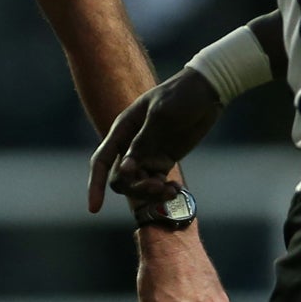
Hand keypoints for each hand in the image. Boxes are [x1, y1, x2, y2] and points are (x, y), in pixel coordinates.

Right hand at [88, 67, 223, 211]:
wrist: (205, 92)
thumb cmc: (180, 97)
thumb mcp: (161, 116)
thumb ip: (143, 143)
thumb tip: (126, 169)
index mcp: (123, 130)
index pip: (102, 161)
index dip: (95, 185)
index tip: (95, 209)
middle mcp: (130, 145)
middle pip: (121, 179)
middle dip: (136, 189)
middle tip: (158, 187)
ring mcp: (148, 154)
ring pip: (139, 185)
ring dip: (152, 193)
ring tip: (172, 190)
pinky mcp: (164, 161)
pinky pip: (157, 184)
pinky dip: (165, 191)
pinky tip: (177, 189)